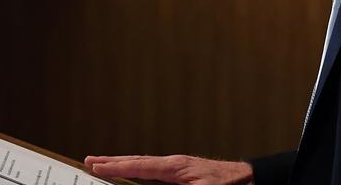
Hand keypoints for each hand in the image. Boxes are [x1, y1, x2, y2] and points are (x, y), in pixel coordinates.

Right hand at [83, 154, 253, 184]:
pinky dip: (139, 171)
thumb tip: (145, 182)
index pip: (139, 166)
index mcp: (175, 167)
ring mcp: (180, 168)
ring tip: (105, 166)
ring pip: (145, 165)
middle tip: (89, 160)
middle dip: (112, 162)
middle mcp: (175, 164)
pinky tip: (136, 175)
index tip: (94, 164)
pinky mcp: (185, 174)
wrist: (251, 180)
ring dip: (124, 166)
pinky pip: (155, 171)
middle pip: (137, 161)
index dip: (116, 166)